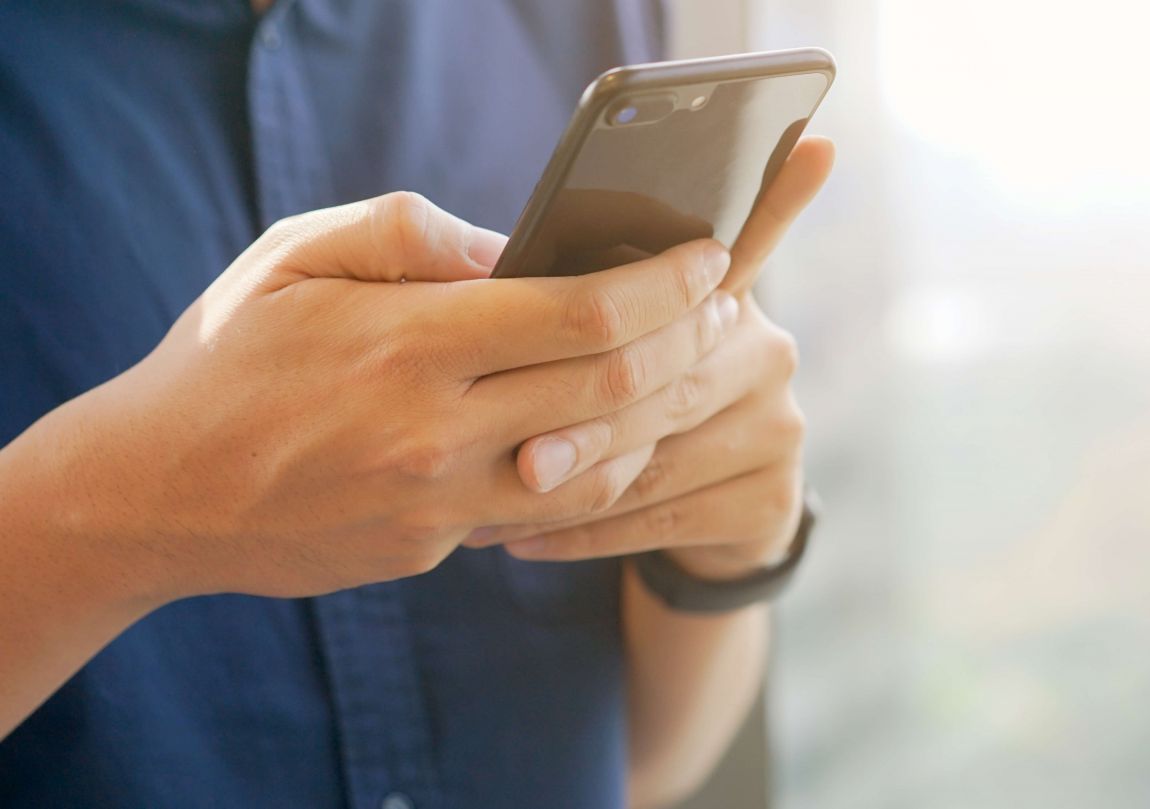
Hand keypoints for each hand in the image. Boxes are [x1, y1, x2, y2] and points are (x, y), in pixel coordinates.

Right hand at [38, 191, 739, 599]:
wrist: (156, 490)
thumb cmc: (228, 357)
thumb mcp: (297, 256)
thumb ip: (411, 233)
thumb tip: (515, 250)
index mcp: (408, 344)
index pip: (582, 314)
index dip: (664, 285)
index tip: (708, 258)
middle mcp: (436, 432)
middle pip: (613, 389)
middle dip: (691, 341)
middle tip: (723, 307)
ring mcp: (440, 504)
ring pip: (602, 464)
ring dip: (664, 410)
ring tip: (690, 362)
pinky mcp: (436, 549)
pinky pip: (552, 511)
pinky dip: (605, 469)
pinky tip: (621, 429)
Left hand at [464, 136, 834, 576]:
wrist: (685, 530)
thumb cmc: (605, 415)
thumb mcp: (593, 351)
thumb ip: (566, 301)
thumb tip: (488, 261)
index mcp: (722, 297)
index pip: (747, 240)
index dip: (781, 198)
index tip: (814, 144)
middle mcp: (765, 350)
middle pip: (667, 376)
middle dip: (584, 415)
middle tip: (512, 451)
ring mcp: (779, 425)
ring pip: (658, 453)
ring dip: (573, 483)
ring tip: (494, 504)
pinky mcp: (772, 497)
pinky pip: (661, 514)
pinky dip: (584, 530)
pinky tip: (524, 537)